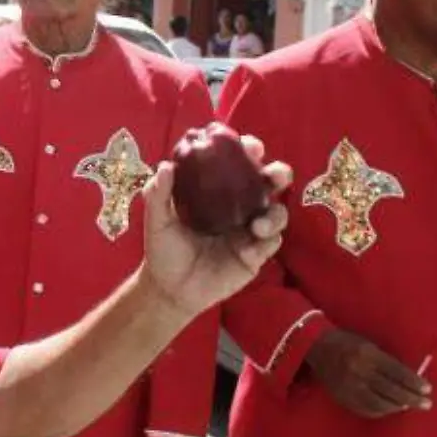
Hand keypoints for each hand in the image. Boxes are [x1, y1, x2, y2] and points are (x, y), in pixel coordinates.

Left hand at [140, 138, 291, 317]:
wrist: (169, 289)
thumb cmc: (163, 250)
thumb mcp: (157, 221)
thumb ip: (158, 195)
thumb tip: (166, 166)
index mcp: (218, 193)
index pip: (239, 165)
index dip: (250, 151)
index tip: (251, 146)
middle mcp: (239, 207)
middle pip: (269, 183)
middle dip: (279, 173)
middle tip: (272, 175)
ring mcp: (250, 231)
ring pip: (278, 212)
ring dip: (275, 214)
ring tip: (258, 224)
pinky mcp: (256, 255)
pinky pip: (271, 243)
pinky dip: (265, 242)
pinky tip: (248, 249)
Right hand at [306, 328, 431, 417]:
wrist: (315, 346)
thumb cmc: (348, 342)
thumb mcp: (369, 345)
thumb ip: (386, 361)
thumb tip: (409, 379)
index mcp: (368, 355)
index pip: (397, 372)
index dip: (414, 382)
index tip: (428, 389)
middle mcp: (359, 372)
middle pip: (391, 390)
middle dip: (411, 398)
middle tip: (426, 404)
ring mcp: (349, 386)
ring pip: (378, 402)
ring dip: (397, 406)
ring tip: (409, 407)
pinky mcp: (341, 396)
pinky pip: (364, 409)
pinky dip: (380, 411)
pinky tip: (389, 410)